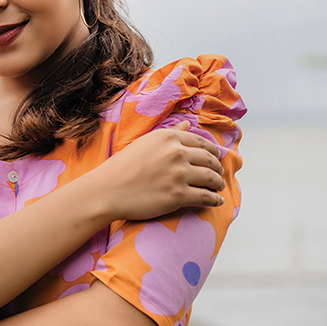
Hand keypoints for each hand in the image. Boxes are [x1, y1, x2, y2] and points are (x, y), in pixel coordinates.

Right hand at [90, 126, 225, 223]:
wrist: (107, 190)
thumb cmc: (122, 167)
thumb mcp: (146, 142)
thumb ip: (171, 133)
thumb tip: (188, 124)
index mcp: (169, 137)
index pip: (201, 142)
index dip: (212, 151)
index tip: (216, 157)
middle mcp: (177, 153)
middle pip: (210, 159)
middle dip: (217, 167)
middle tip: (219, 173)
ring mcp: (179, 174)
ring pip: (211, 178)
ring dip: (218, 183)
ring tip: (218, 187)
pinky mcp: (178, 195)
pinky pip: (206, 197)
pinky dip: (215, 200)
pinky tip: (217, 201)